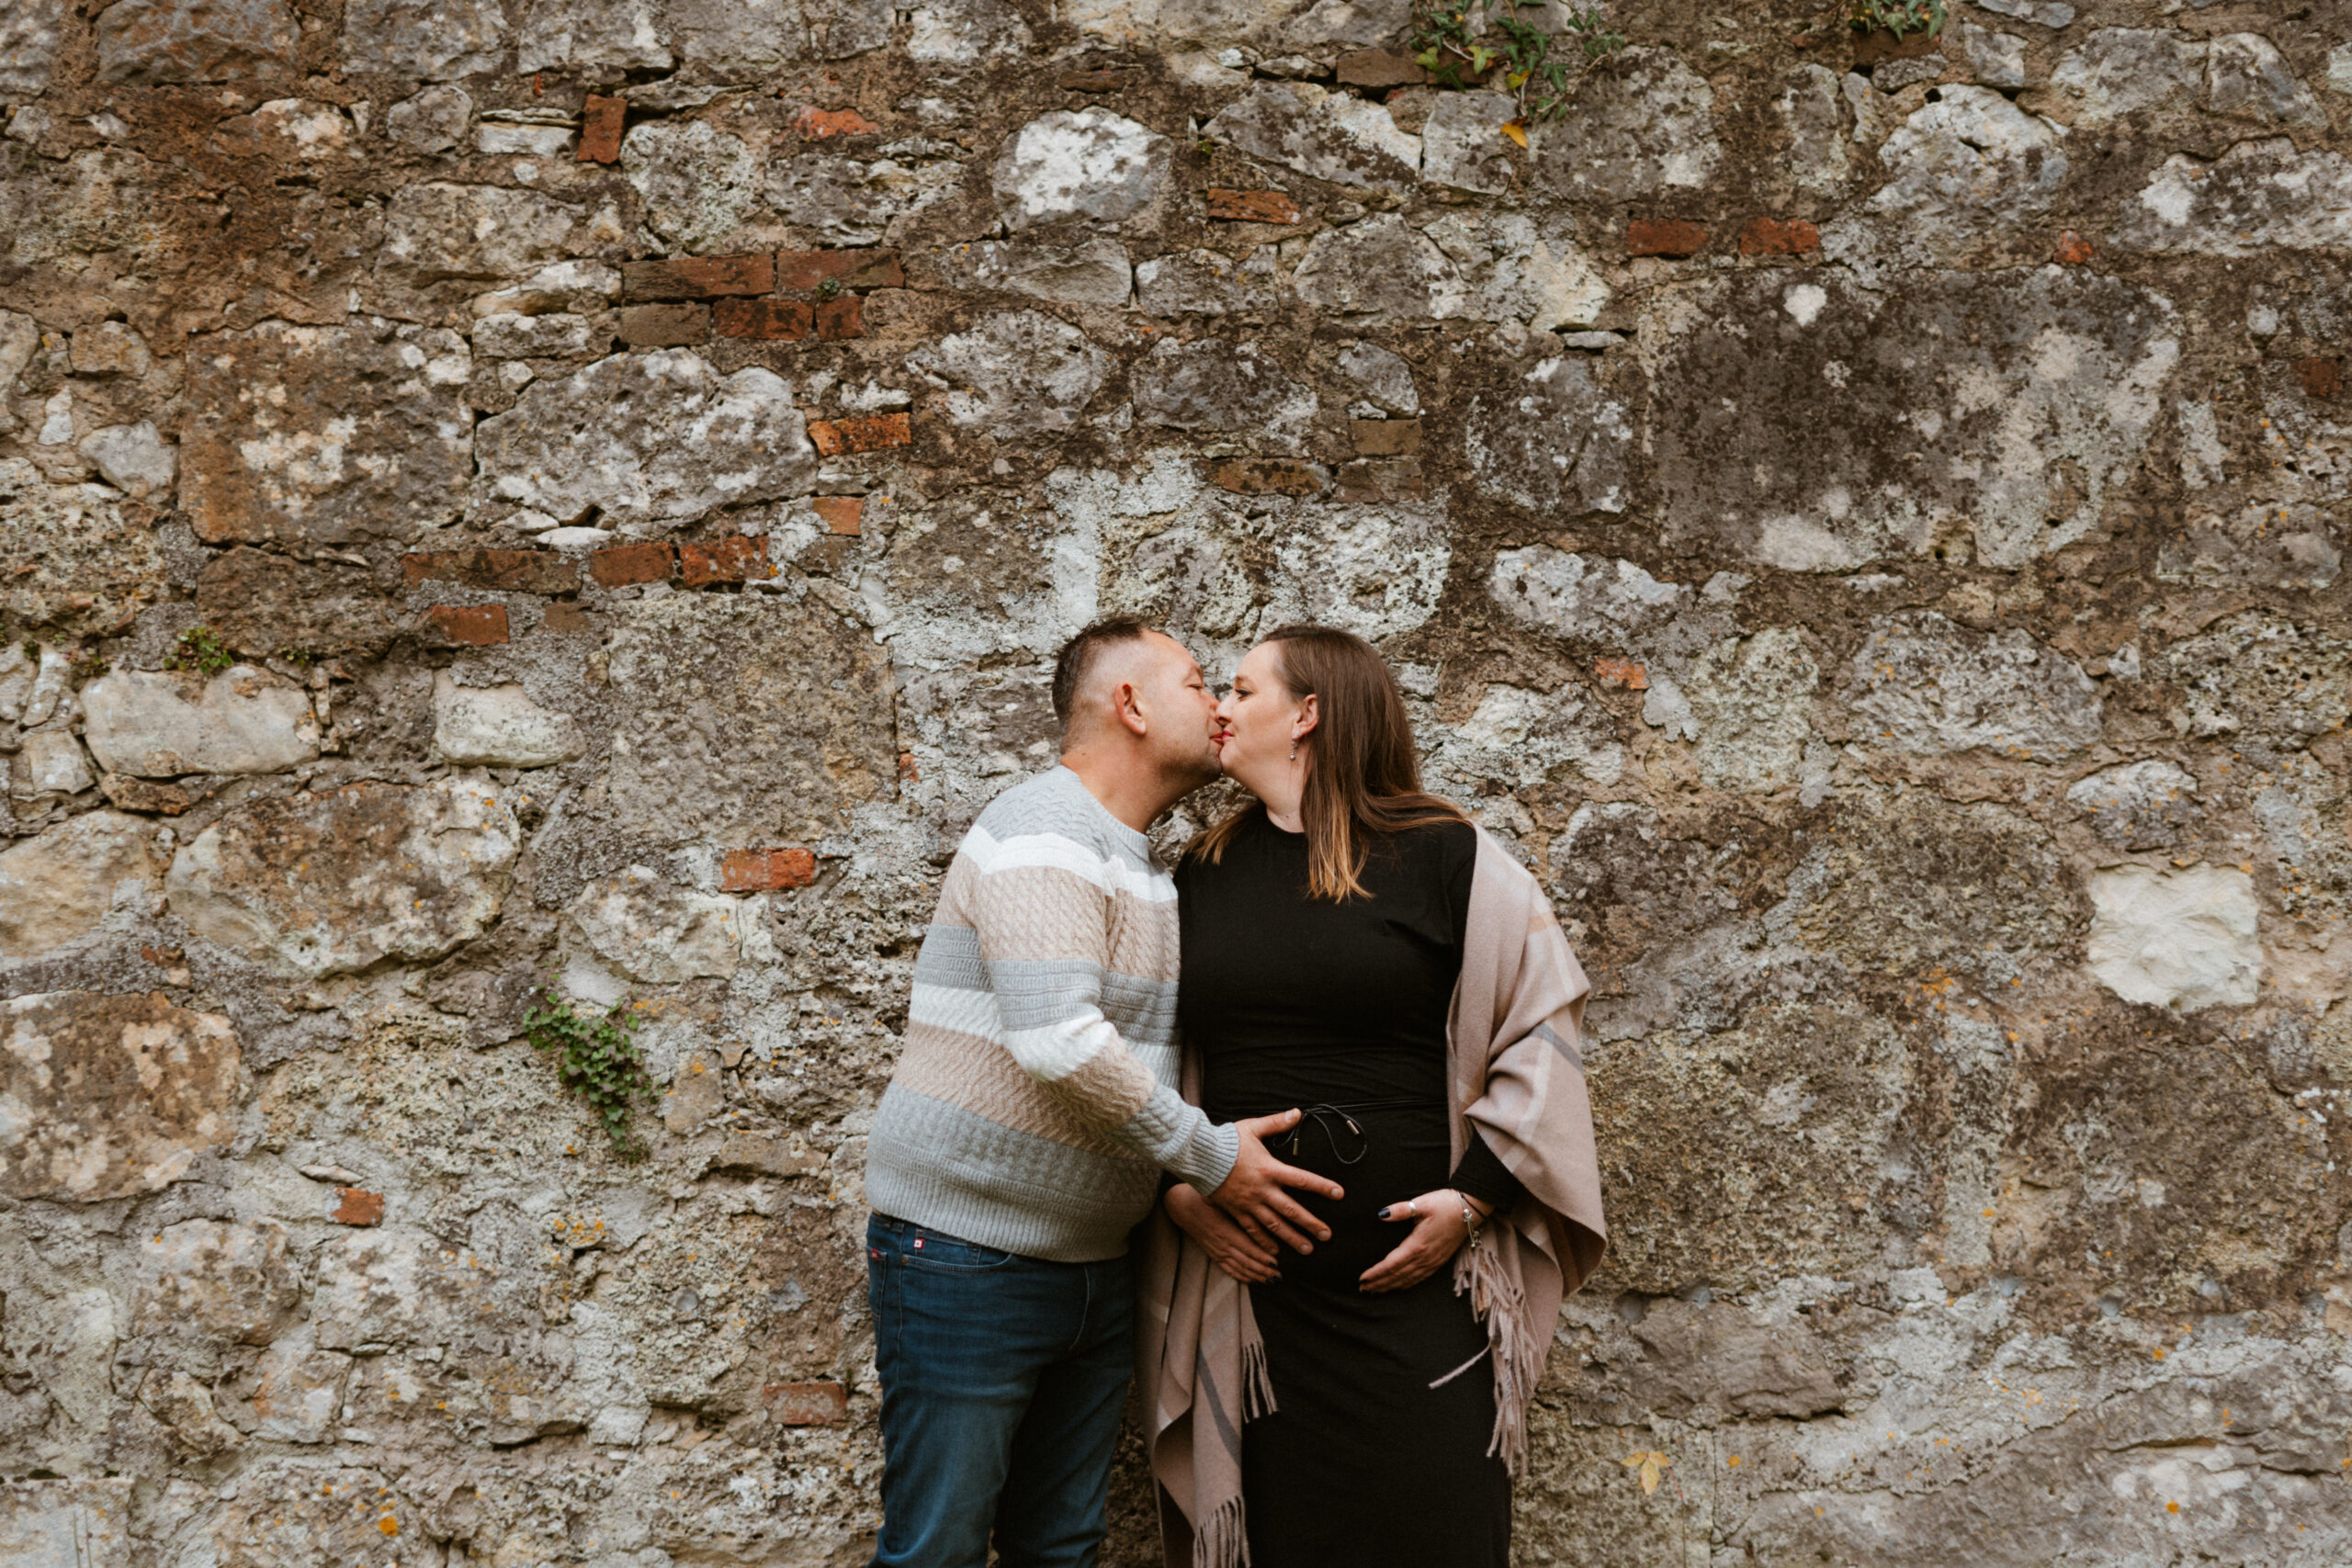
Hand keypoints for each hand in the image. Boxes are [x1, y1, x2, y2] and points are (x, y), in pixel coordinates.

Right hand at [1166, 1182, 1279, 1283]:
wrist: (1182, 1208)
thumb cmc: (1202, 1198)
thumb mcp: (1219, 1198)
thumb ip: (1234, 1202)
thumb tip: (1252, 1200)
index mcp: (1225, 1230)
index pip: (1246, 1247)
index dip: (1261, 1256)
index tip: (1276, 1261)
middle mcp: (1221, 1244)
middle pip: (1246, 1261)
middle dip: (1263, 1270)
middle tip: (1279, 1276)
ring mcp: (1217, 1251)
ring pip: (1239, 1268)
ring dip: (1256, 1276)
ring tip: (1271, 1280)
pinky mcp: (1213, 1254)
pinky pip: (1229, 1269)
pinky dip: (1242, 1276)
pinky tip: (1253, 1281)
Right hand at [1206, 1110, 1344, 1254]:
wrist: (1199, 1156)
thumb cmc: (1226, 1141)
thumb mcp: (1252, 1128)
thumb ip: (1276, 1122)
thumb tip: (1297, 1112)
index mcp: (1270, 1169)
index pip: (1302, 1180)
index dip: (1322, 1187)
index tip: (1339, 1194)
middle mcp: (1262, 1190)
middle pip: (1292, 1210)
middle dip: (1311, 1224)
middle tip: (1327, 1236)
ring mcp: (1249, 1203)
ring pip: (1275, 1225)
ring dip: (1292, 1238)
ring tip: (1307, 1250)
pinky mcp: (1237, 1211)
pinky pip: (1253, 1230)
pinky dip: (1264, 1242)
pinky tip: (1275, 1253)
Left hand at [1360, 1188, 1488, 1293]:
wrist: (1470, 1210)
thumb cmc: (1445, 1204)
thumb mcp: (1422, 1203)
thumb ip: (1400, 1209)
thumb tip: (1382, 1214)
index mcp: (1417, 1244)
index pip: (1392, 1264)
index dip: (1376, 1273)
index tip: (1362, 1278)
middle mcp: (1425, 1257)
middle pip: (1398, 1276)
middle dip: (1379, 1283)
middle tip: (1362, 1289)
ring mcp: (1433, 1261)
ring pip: (1408, 1280)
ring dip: (1391, 1286)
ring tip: (1376, 1291)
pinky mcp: (1439, 1261)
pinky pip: (1420, 1278)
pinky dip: (1407, 1285)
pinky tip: (1400, 1286)